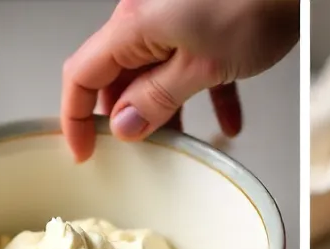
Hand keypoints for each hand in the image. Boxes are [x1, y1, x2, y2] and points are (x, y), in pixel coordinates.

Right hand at [62, 0, 299, 160]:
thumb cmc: (252, 4)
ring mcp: (174, 20)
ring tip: (178, 144)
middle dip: (124, 118)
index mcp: (134, 25)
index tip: (83, 151)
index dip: (77, 118)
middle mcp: (147, 18)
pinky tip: (228, 124)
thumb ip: (159, 98)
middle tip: (135, 154)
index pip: (83, 75)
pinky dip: (206, 97)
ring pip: (154, 75)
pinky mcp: (202, 25)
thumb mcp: (201, 67)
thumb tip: (126, 125)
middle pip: (117, 76)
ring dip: (165, 111)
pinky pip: (192, 67)